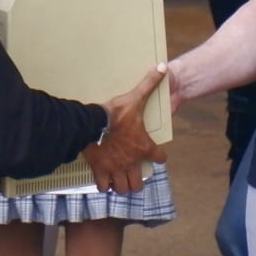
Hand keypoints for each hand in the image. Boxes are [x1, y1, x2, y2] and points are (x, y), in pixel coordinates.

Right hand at [87, 64, 168, 192]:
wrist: (93, 123)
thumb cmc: (115, 113)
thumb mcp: (135, 98)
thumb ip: (149, 84)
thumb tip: (162, 67)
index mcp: (143, 146)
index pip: (159, 158)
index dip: (159, 157)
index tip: (157, 156)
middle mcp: (132, 162)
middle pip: (139, 183)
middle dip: (136, 181)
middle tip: (133, 173)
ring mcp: (116, 169)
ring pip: (123, 188)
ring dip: (122, 185)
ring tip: (118, 179)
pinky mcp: (100, 170)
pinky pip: (103, 186)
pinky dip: (103, 184)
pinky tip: (102, 178)